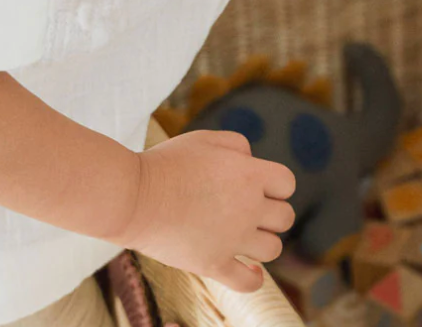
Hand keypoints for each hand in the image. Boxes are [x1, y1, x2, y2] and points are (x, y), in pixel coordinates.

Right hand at [117, 130, 295, 291]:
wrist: (133, 198)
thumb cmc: (167, 164)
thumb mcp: (206, 140)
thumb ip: (238, 145)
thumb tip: (252, 160)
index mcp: (251, 175)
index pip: (287, 184)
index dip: (276, 185)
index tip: (260, 187)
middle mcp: (249, 208)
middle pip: (285, 218)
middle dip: (272, 214)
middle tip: (252, 212)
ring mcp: (232, 239)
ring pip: (272, 249)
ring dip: (263, 243)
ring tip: (247, 238)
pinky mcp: (212, 264)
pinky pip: (246, 282)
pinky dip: (253, 280)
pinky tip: (251, 273)